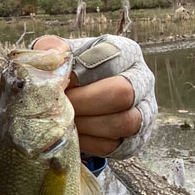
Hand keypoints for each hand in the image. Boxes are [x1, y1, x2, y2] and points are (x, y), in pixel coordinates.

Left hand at [32, 35, 155, 158]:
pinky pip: (112, 146)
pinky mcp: (134, 140)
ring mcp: (143, 112)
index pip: (109, 59)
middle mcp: (142, 80)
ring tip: (64, 120)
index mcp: (125, 53)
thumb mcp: (60, 53)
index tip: (59, 82)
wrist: (78, 97)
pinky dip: (87, 142)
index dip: (79, 74)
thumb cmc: (70, 71)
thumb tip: (51, 57)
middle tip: (59, 105)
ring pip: (122, 123)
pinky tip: (72, 133)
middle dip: (83, 102)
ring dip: (85, 124)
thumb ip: (52, 49)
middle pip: (122, 93)